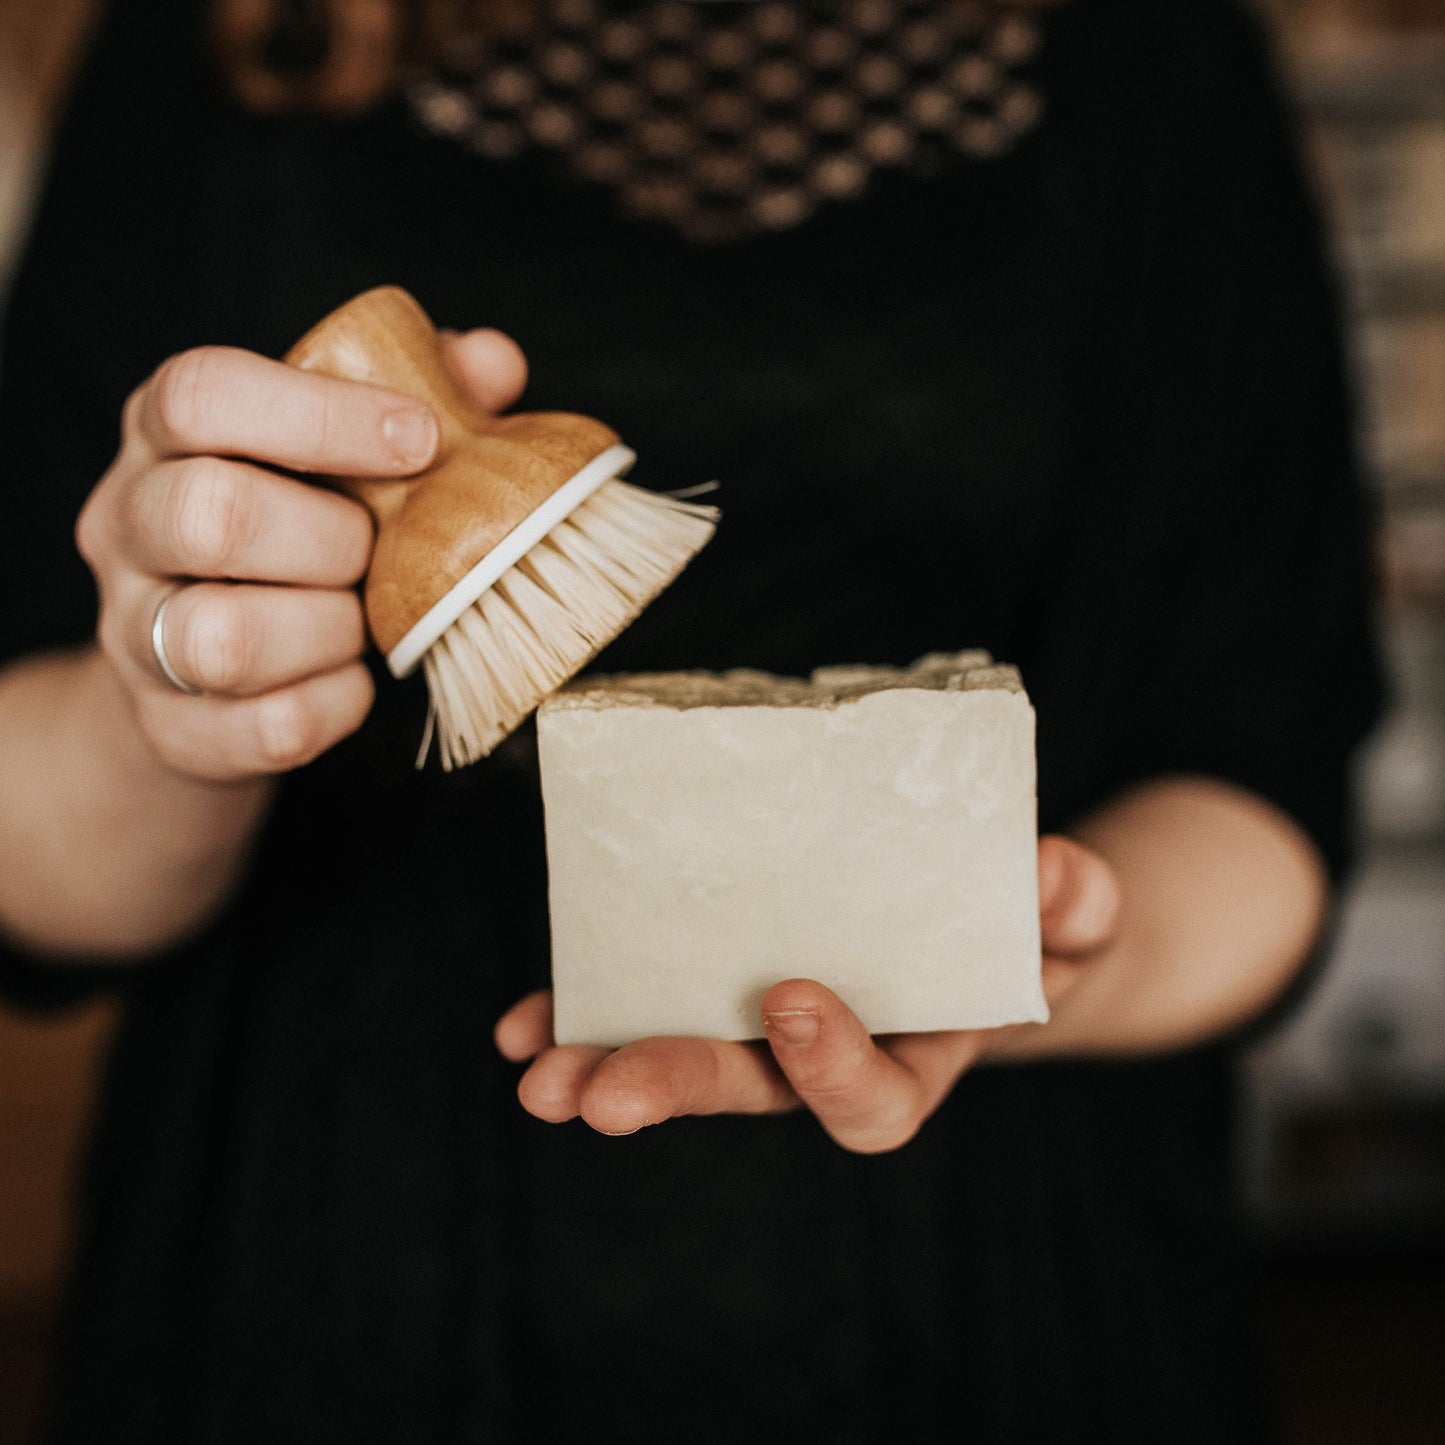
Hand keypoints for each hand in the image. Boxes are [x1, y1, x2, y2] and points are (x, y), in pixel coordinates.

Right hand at [75, 329, 526, 781]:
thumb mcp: (342, 450)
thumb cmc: (296, 531)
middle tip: (379, 551)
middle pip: (210, 514)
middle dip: (334, 539)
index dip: (323, 412)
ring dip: (330, 631)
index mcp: (165, 434)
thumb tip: (494, 362)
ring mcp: (133, 633)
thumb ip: (420, 393)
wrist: (210, 674)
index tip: (420, 437)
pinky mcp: (171, 727)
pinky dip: (339, 705)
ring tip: (361, 619)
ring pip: (225, 637)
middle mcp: (126, 525)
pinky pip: (271, 725)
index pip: (202, 393)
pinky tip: (351, 678)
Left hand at [495, 835, 1122, 1152]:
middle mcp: (828, 1058)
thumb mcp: (1071, 917)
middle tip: (593, 1097)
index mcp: (915, 1060)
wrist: (973, 924)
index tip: (795, 997)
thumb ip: (1074, 908)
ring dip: (601, 1064)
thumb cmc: (1025, 927)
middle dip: (670, 1088)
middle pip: (749, 1093)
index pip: (873, 1104)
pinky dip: (579, 1015)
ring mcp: (764, 1027)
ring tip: (534, 1072)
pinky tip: (519, 1027)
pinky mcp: (717, 982)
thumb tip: (1054, 872)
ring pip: (680, 1058)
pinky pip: (643, 1006)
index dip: (832, 1066)